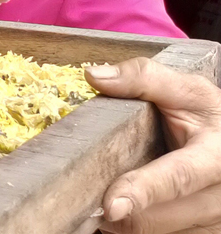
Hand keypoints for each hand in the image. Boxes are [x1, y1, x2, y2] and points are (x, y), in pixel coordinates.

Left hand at [87, 58, 220, 233]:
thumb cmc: (209, 116)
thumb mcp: (186, 90)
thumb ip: (143, 78)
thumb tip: (94, 75)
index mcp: (216, 156)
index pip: (177, 178)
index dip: (142, 191)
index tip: (112, 206)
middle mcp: (218, 196)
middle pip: (157, 217)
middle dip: (118, 208)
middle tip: (85, 191)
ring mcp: (214, 221)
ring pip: (153, 232)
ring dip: (125, 221)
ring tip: (110, 194)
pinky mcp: (204, 233)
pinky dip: (135, 227)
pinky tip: (128, 207)